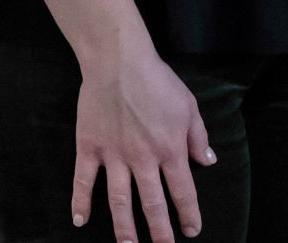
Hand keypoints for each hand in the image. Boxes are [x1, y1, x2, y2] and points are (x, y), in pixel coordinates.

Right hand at [72, 40, 213, 242]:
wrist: (119, 61)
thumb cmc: (157, 80)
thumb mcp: (188, 105)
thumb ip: (198, 136)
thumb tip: (208, 161)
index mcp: (170, 149)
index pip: (183, 191)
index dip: (188, 214)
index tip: (192, 231)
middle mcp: (143, 159)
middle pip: (152, 203)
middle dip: (159, 231)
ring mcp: (114, 155)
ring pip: (119, 200)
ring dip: (124, 228)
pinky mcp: (90, 148)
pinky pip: (84, 181)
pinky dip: (80, 202)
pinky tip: (79, 220)